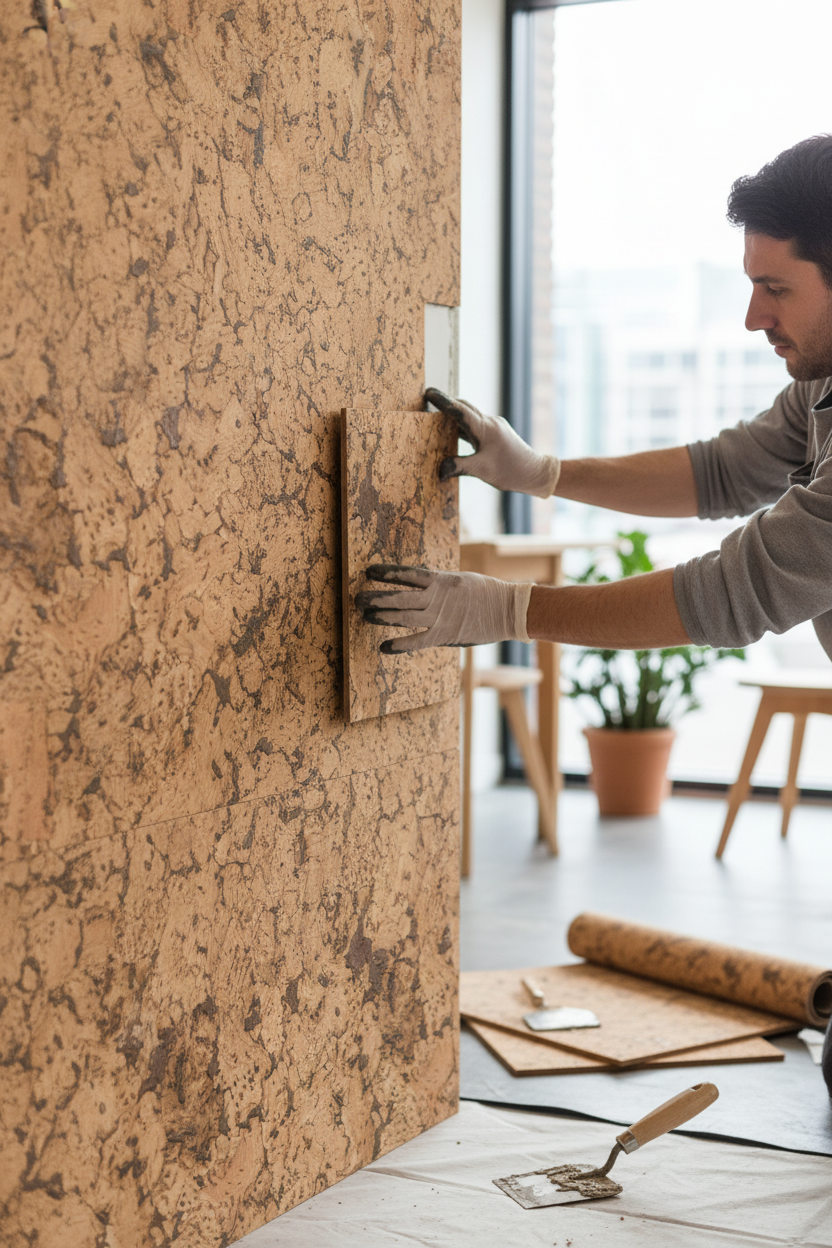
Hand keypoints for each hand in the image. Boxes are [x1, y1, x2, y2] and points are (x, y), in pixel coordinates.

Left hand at [356, 564, 532, 652]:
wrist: (508, 610)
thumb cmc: (487, 593)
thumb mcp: (461, 581)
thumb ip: (440, 585)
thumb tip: (422, 585)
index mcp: (441, 580)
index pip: (407, 574)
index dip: (387, 572)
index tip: (368, 571)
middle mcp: (436, 597)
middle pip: (399, 596)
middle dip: (376, 597)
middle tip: (357, 597)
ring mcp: (440, 616)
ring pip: (403, 616)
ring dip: (382, 616)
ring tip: (363, 616)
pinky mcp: (445, 635)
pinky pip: (417, 641)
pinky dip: (399, 645)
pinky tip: (383, 647)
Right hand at [425, 387, 559, 497]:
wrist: (536, 473)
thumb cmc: (511, 471)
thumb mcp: (482, 471)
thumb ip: (458, 467)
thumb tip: (439, 470)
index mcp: (486, 428)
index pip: (459, 410)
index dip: (442, 401)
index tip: (428, 393)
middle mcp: (490, 423)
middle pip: (464, 407)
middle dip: (446, 403)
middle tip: (428, 399)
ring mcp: (494, 426)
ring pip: (470, 415)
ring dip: (454, 413)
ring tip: (435, 415)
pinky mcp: (496, 433)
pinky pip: (475, 424)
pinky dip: (462, 425)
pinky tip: (453, 431)